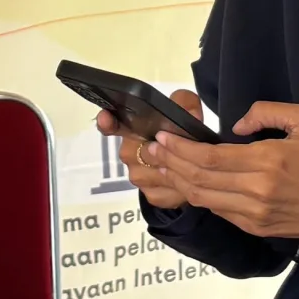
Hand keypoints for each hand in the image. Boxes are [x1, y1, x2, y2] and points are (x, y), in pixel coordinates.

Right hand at [98, 96, 198, 210]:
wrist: (192, 163)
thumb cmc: (181, 133)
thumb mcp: (186, 110)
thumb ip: (184, 104)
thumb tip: (187, 114)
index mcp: (132, 128)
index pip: (112, 124)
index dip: (107, 122)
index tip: (106, 119)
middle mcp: (129, 153)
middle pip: (144, 154)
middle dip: (167, 151)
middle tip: (184, 146)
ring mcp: (137, 175)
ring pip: (157, 175)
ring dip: (176, 171)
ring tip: (191, 164)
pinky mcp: (150, 194)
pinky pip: (165, 193)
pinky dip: (180, 188)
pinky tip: (187, 180)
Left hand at [147, 102, 298, 247]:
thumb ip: (267, 112)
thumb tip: (236, 125)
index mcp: (268, 162)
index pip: (210, 158)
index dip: (181, 149)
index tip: (163, 137)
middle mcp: (256, 191)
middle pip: (199, 179)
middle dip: (171, 163)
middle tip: (153, 149)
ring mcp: (255, 214)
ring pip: (204, 198)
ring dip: (179, 182)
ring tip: (163, 165)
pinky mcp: (256, 228)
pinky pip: (219, 211)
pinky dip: (200, 196)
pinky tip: (189, 183)